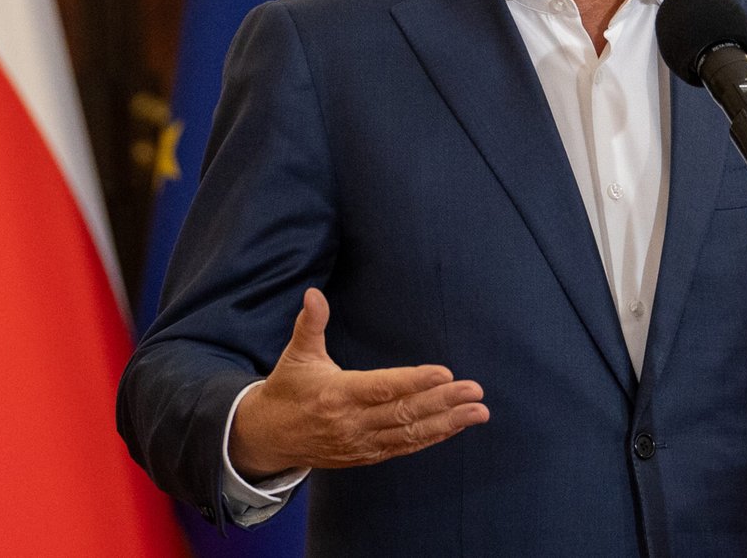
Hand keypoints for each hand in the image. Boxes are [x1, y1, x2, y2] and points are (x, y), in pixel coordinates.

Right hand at [228, 288, 489, 478]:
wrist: (268, 438)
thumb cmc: (288, 388)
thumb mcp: (296, 354)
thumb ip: (310, 324)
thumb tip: (313, 292)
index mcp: (337, 394)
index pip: (382, 388)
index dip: (414, 382)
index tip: (444, 373)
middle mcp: (352, 422)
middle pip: (404, 413)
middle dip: (443, 402)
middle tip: (475, 391)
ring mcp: (361, 443)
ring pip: (410, 434)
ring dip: (447, 423)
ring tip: (478, 412)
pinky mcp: (366, 455)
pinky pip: (404, 448)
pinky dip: (431, 438)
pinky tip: (455, 426)